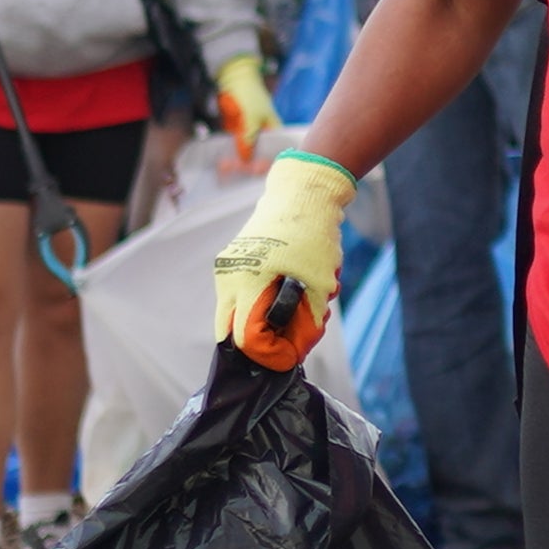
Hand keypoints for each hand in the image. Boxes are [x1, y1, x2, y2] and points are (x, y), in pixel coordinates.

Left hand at [210, 52, 273, 161]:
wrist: (233, 80)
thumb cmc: (249, 95)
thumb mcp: (252, 116)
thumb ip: (249, 137)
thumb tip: (246, 160)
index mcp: (274, 132)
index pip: (275, 153)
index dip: (268, 164)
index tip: (257, 170)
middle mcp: (263, 137)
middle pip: (259, 158)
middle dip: (249, 166)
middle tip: (239, 169)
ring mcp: (248, 137)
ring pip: (245, 157)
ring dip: (237, 165)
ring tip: (226, 167)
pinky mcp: (235, 136)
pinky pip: (233, 151)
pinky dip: (229, 158)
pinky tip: (223, 165)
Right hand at [218, 149, 352, 364]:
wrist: (301, 194)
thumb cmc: (314, 237)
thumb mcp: (322, 284)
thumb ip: (309, 323)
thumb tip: (296, 353)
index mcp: (248, 281)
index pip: (246, 339)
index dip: (270, 354)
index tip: (292, 354)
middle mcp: (228, 277)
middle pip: (228, 333)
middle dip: (259, 344)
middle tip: (288, 339)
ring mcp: (226, 269)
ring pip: (232, 315)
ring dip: (258, 323)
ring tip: (293, 310)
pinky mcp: (230, 262)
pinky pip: (237, 296)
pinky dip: (257, 304)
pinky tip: (285, 293)